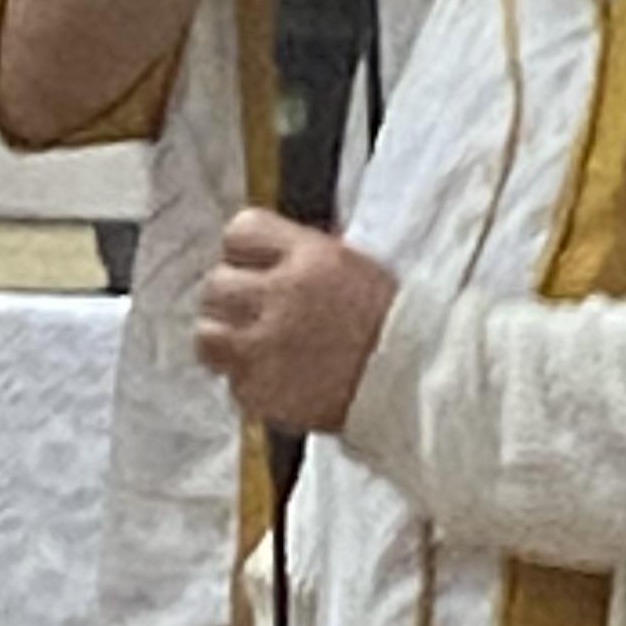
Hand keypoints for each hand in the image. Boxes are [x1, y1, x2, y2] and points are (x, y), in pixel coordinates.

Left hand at [195, 211, 396, 435]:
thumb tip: (266, 254)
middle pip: (215, 284)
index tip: (254, 266)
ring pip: (206, 336)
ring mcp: (267, 348)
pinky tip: (280, 380)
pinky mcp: (262, 393)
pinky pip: (232, 384)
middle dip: (232, 298)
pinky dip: (250, 384)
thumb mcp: (357, 268)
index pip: (240, 232)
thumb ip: (305, 256)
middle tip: (254, 313)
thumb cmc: (395, 326)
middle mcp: (282, 297)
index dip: (244, 251)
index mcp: (312, 257)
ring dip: (225, 341)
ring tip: (253, 348)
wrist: (419, 385)